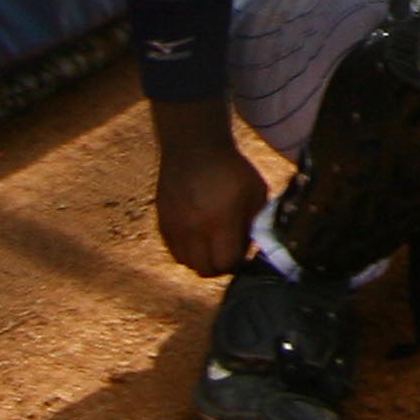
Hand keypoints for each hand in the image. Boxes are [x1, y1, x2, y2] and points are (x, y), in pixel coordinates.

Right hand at [154, 130, 266, 276]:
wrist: (195, 148)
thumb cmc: (232, 169)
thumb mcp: (256, 191)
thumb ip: (257, 222)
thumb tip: (253, 247)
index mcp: (220, 221)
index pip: (227, 263)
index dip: (239, 262)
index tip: (245, 254)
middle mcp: (194, 229)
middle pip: (205, 270)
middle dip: (221, 267)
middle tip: (229, 254)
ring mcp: (175, 228)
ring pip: (187, 263)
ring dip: (202, 260)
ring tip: (214, 245)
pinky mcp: (162, 223)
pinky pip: (174, 251)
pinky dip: (187, 251)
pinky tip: (199, 236)